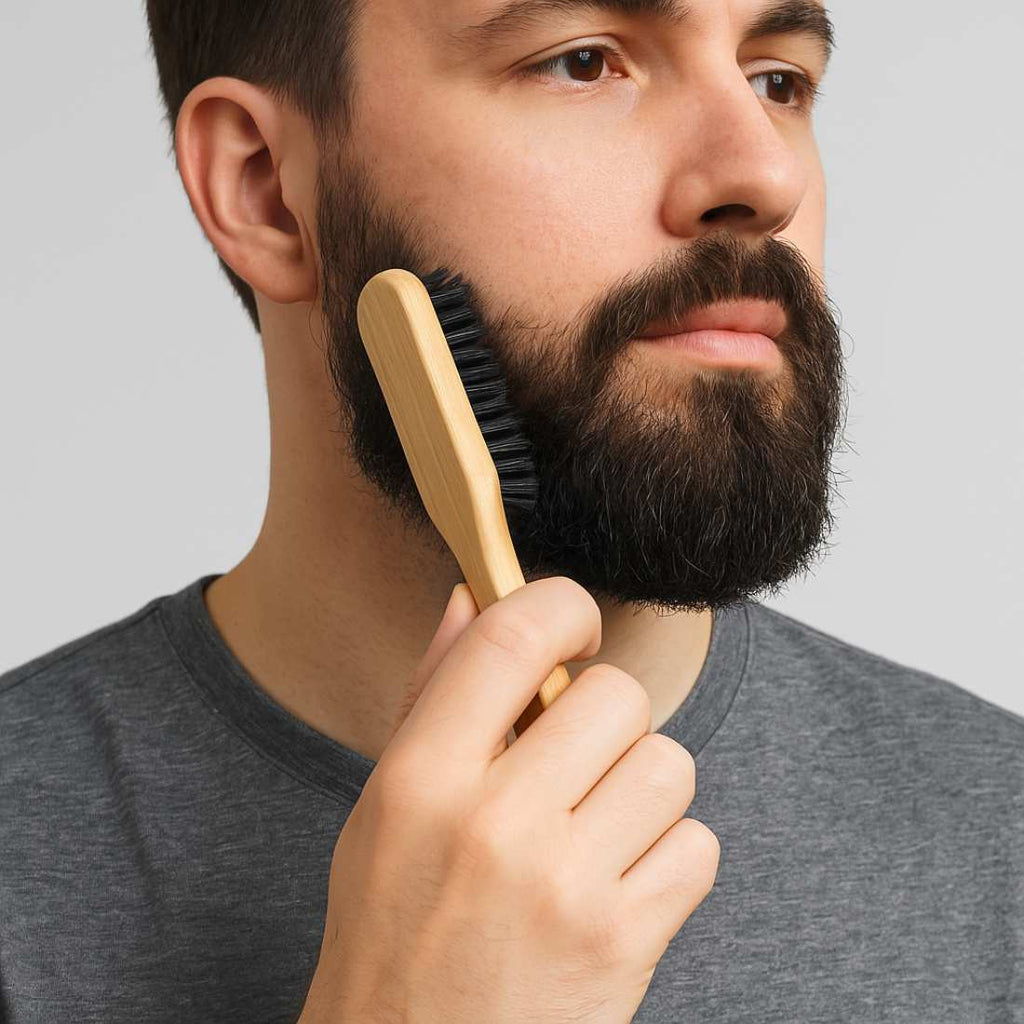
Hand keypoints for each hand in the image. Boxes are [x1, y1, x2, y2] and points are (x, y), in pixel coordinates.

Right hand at [299, 576, 718, 1023]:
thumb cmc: (394, 933)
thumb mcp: (386, 808)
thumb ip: (433, 694)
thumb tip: (473, 598)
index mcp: (420, 779)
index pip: (512, 638)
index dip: (562, 606)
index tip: (575, 628)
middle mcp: (493, 825)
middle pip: (616, 696)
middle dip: (606, 717)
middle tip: (575, 759)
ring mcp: (565, 887)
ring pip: (668, 765)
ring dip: (642, 788)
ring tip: (596, 828)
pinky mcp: (624, 945)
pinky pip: (698, 846)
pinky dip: (670, 858)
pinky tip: (620, 884)